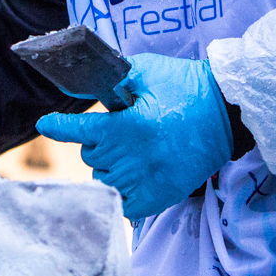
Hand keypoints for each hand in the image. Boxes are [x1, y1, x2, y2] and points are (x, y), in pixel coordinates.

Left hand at [36, 53, 232, 219]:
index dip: (58, 127)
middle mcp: (136, 158)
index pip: (80, 131)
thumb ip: (114, 79)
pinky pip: (125, 204)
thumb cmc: (187, 86)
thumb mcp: (148, 70)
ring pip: (104, 180)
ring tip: (127, 151)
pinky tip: (127, 177)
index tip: (46, 124)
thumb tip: (85, 86)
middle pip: (91, 156)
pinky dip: (121, 193)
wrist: (229, 111)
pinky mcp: (162, 195)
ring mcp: (149, 181)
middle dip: (97, 141)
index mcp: (130, 127)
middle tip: (119, 129)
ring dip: (108, 166)